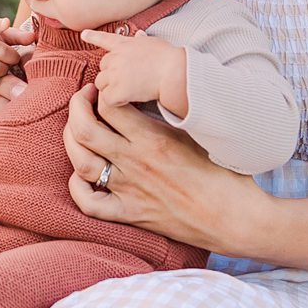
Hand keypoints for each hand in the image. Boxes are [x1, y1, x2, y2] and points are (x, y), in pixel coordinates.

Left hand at [61, 84, 260, 247]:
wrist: (236, 219)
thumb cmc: (225, 174)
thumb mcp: (198, 134)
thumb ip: (168, 116)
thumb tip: (148, 93)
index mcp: (154, 139)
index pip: (110, 105)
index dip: (99, 92)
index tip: (102, 88)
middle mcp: (136, 163)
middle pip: (84, 130)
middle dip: (75, 108)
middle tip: (83, 100)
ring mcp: (130, 191)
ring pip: (81, 163)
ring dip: (70, 141)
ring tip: (77, 129)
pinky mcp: (131, 215)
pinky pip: (89, 204)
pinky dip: (76, 188)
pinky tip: (79, 175)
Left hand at [80, 30, 188, 117]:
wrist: (173, 72)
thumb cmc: (169, 58)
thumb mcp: (153, 43)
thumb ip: (142, 40)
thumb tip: (139, 34)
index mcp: (124, 45)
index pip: (105, 39)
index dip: (93, 37)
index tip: (83, 35)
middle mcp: (116, 58)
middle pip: (102, 67)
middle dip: (110, 74)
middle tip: (126, 81)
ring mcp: (114, 74)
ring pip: (101, 84)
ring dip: (110, 89)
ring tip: (127, 92)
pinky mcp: (117, 90)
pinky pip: (107, 100)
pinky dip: (116, 102)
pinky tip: (127, 101)